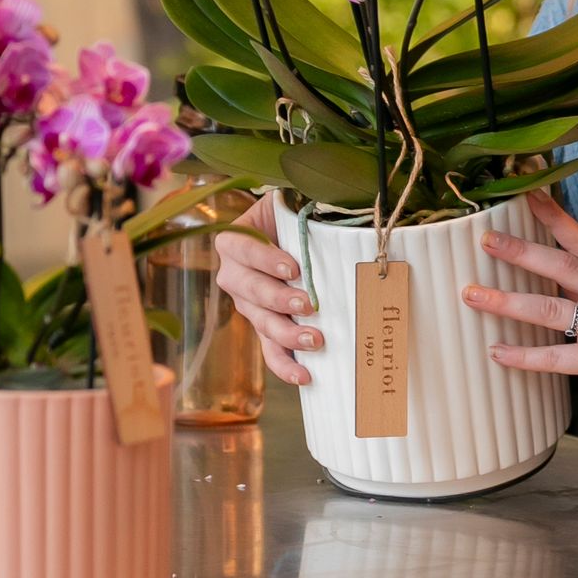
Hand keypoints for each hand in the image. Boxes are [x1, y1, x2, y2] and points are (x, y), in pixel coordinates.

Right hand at [213, 195, 321, 386]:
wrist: (296, 235)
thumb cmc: (297, 216)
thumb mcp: (294, 202)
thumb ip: (306, 204)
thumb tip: (341, 204)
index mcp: (236, 240)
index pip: (240, 248)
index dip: (263, 259)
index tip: (293, 267)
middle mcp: (235, 274)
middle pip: (249, 290)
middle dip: (278, 299)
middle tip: (308, 304)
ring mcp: (249, 304)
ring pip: (260, 322)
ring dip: (286, 333)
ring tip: (314, 339)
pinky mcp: (266, 327)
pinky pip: (270, 349)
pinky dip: (285, 364)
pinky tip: (304, 375)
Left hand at [462, 189, 577, 440]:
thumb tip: (553, 272)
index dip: (555, 219)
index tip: (528, 197)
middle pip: (564, 267)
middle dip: (521, 251)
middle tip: (487, 241)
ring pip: (551, 308)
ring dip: (507, 301)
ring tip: (474, 296)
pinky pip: (555, 356)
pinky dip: (523, 355)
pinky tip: (498, 351)